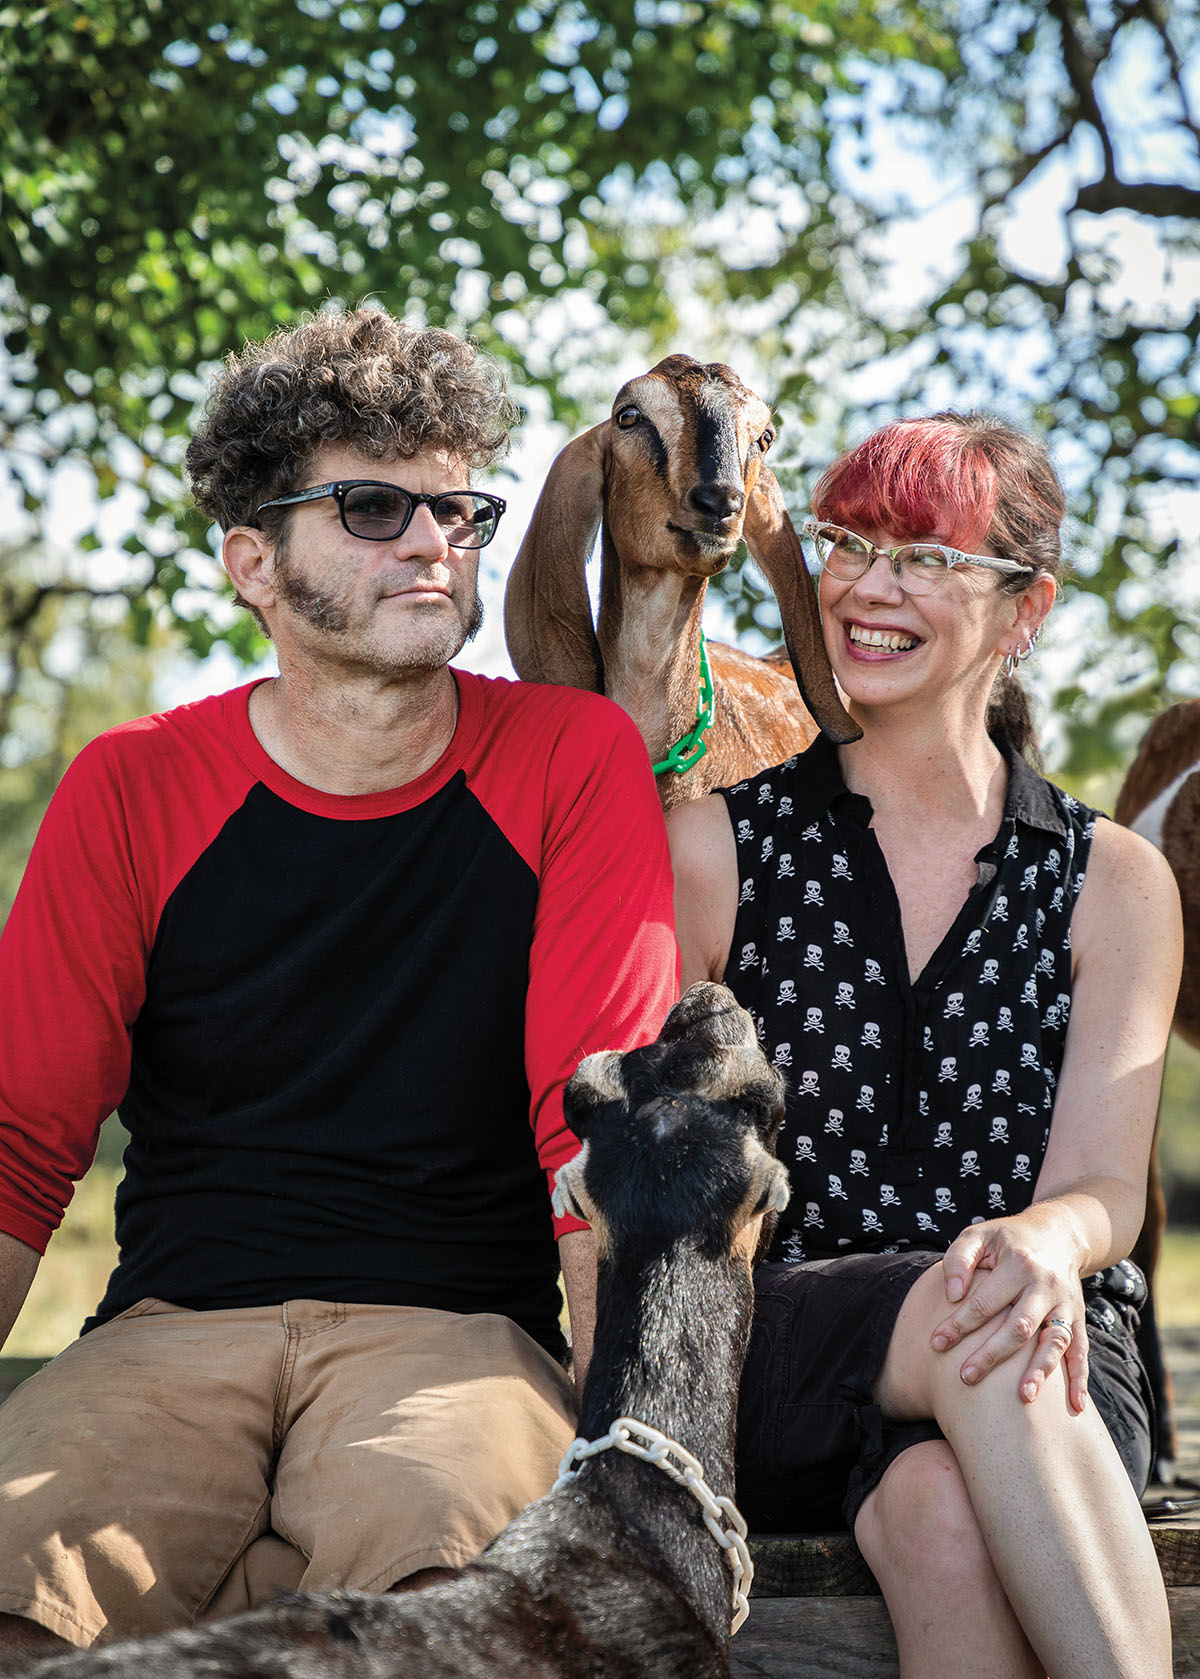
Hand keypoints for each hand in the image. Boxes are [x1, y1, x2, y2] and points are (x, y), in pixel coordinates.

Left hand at [929, 1208, 1088, 1412]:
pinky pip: (1081, 1351)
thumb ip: (960, 1259)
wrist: (1057, 1233)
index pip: (985, 1301)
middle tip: (965, 1377)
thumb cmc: (1006, 1239)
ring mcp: (1066, 1304)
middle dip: (992, 1354)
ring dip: (1040, 1371)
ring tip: (1022, 1398)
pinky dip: (1080, 1379)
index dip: (959, 1324)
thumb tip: (953, 1294)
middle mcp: (1045, 1285)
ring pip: (1054, 1341)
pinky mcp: (1078, 1317)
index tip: (935, 1344)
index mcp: (1019, 1264)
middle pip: (1019, 1326)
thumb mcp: (978, 1235)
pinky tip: (1075, 1406)